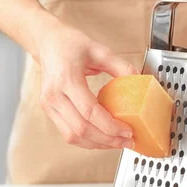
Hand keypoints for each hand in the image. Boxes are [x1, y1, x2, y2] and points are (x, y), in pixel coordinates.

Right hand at [38, 23, 137, 149]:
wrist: (47, 42)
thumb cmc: (69, 44)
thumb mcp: (99, 50)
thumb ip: (120, 66)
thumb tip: (140, 81)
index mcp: (66, 79)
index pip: (89, 111)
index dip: (109, 126)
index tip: (127, 130)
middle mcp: (54, 95)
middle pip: (81, 129)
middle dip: (107, 139)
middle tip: (127, 141)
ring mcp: (49, 105)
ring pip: (72, 136)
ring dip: (97, 144)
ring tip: (117, 142)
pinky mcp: (50, 111)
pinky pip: (68, 133)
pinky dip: (87, 140)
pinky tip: (102, 138)